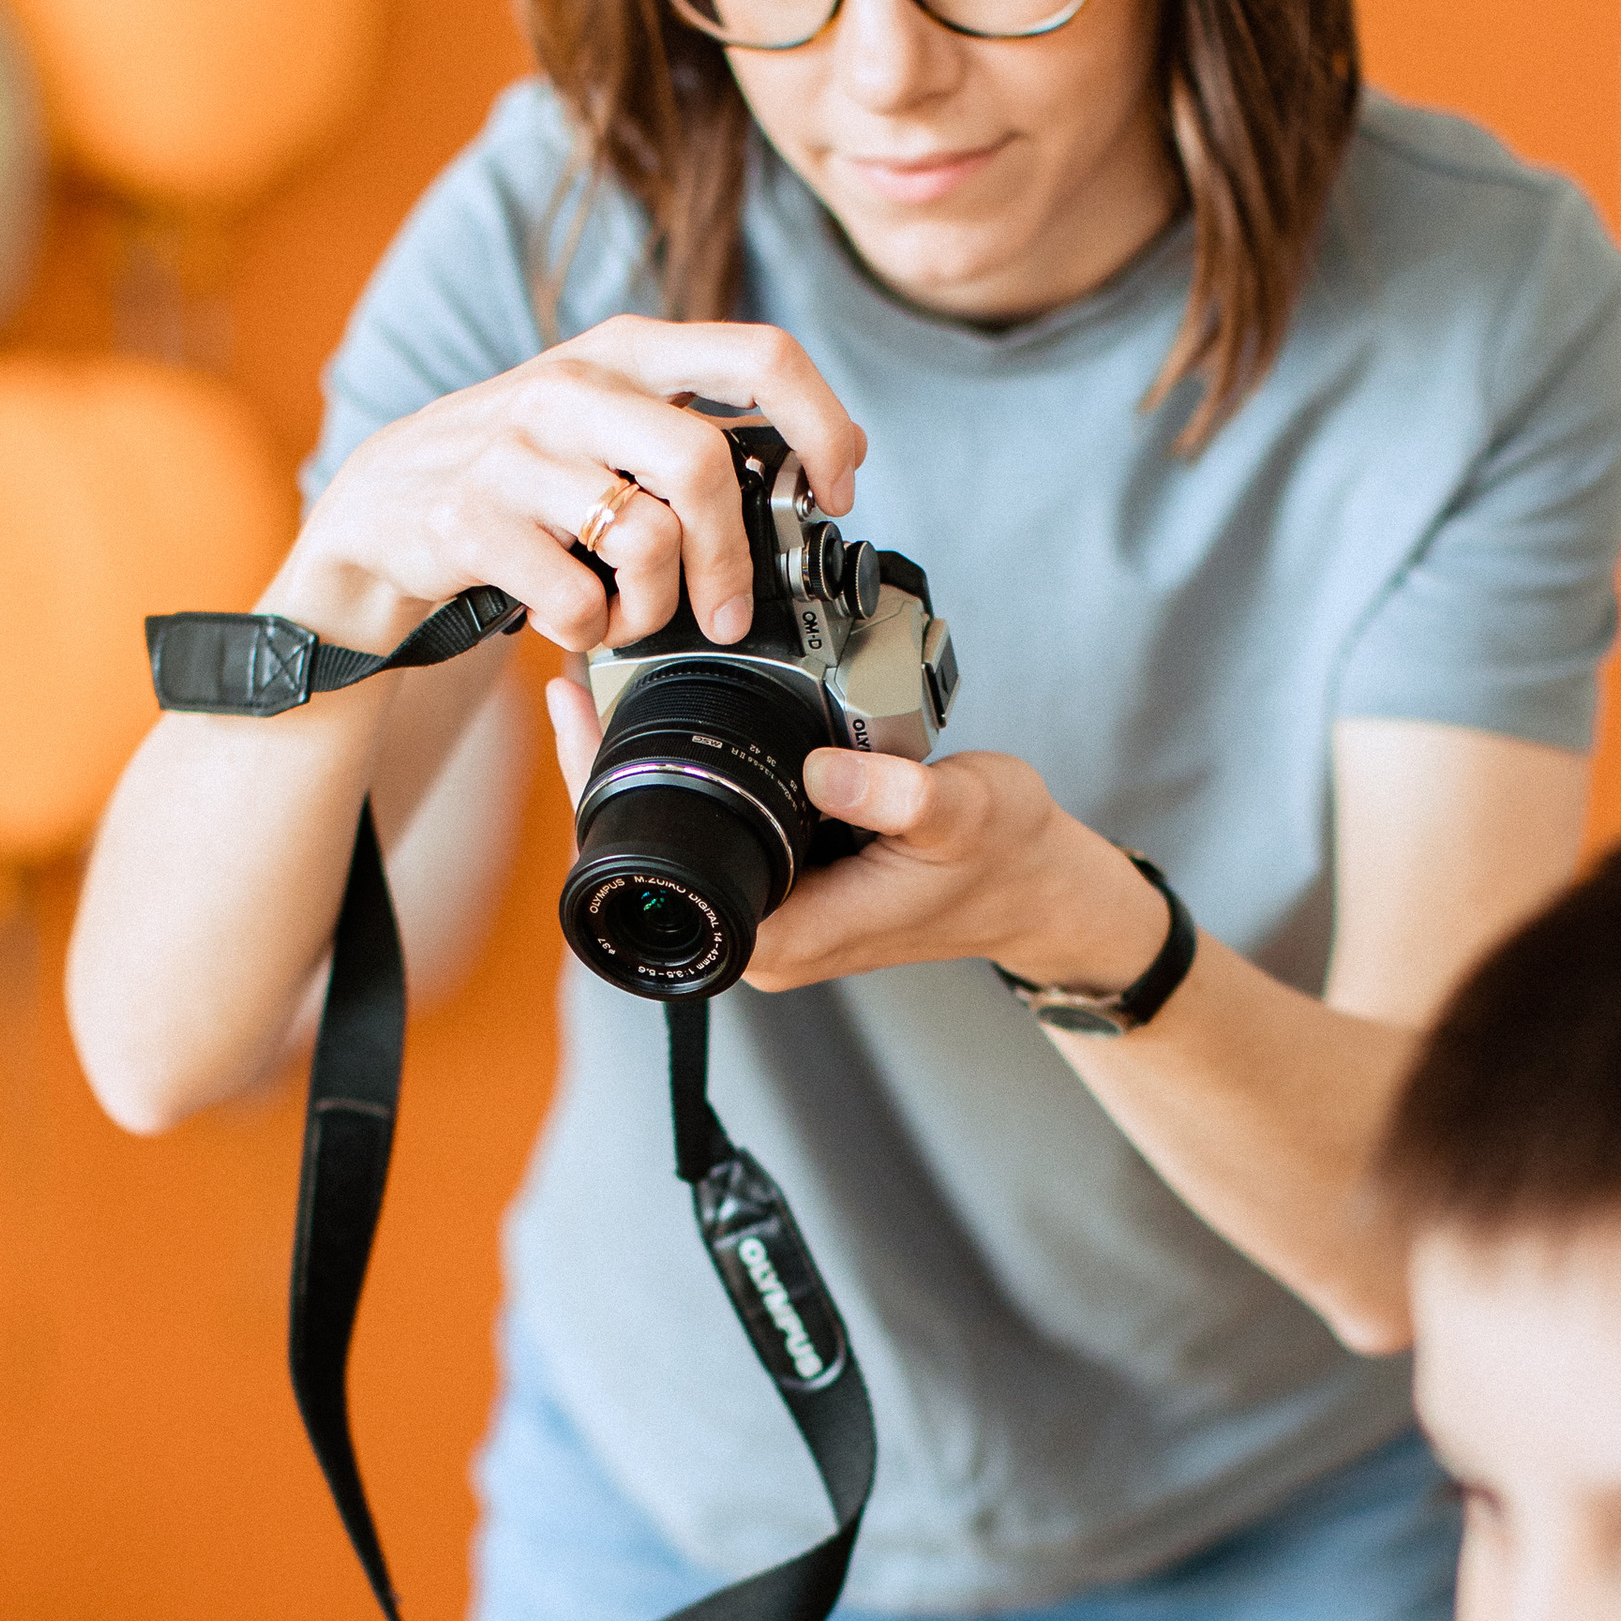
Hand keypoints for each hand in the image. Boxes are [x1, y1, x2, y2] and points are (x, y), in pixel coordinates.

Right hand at [290, 322, 866, 665]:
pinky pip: (576, 597)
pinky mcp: (470, 518)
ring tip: (627, 620)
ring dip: (653, 609)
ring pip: (646, 539)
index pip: (760, 354)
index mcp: (624, 354)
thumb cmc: (515, 476)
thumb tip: (802, 482)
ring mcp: (515, 449)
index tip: (836, 490)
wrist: (378, 512)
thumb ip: (686, 435)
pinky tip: (569, 623)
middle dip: (731, 560)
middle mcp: (572, 387)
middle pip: (703, 465)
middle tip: (729, 614)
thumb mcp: (601, 426)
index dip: (822, 425)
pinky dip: (588, 631)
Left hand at [535, 715, 1169, 996]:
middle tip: (577, 681)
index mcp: (782, 939)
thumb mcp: (959, 812)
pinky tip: (671, 713)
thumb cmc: (1006, 860)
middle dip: (604, 769)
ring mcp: (774, 910)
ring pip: (678, 839)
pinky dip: (693, 771)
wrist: (1043, 889)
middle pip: (650, 856)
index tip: (578, 717)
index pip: (655, 874)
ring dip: (641, 767)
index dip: (601, 794)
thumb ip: (897, 794)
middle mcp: (764, 937)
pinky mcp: (788, 879)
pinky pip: (717, 826)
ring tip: (606, 686)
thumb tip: (829, 768)